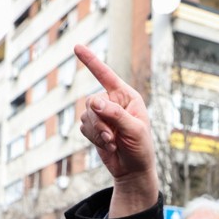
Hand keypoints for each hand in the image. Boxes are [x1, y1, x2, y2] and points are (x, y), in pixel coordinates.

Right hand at [73, 44, 158, 216]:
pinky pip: (83, 128)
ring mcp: (103, 115)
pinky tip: (108, 147)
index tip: (77, 47)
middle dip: (98, 121)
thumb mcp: (134, 130)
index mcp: (127, 97)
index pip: (106, 75)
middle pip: (92, 101)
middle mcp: (113, 102)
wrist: (133, 171)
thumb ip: (115, 114)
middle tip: (110, 137)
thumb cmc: (141, 148)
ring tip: (112, 144)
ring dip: (97, 133)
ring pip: (85, 116)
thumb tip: (93, 102)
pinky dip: (93, 139)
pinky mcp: (94, 128)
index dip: (91, 61)